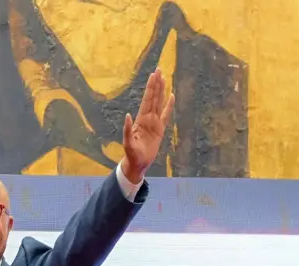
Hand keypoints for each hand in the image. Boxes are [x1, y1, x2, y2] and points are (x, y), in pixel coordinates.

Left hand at [121, 68, 174, 182]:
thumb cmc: (131, 153)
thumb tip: (127, 115)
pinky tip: (171, 96)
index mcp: (140, 119)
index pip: (147, 100)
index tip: (153, 75)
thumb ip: (127, 129)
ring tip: (164, 78)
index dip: (150, 88)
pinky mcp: (160, 129)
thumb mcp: (127, 142)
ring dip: (161, 91)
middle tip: (158, 70)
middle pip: (153, 97)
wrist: (138, 162)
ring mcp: (154, 123)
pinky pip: (166, 115)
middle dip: (156, 84)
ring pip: (159, 103)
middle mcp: (148, 118)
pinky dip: (169, 106)